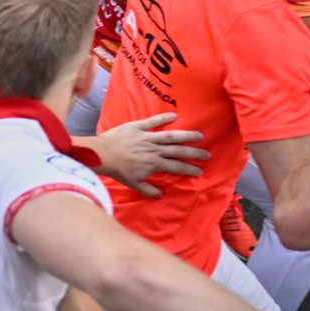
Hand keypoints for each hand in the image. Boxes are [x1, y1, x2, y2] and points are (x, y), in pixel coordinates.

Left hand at [94, 112, 208, 197]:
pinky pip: (152, 121)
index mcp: (154, 163)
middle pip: (178, 151)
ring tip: (200, 135)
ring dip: (186, 135)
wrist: (102, 155)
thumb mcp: (134, 184)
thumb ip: (149, 190)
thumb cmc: (118, 170)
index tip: (200, 171)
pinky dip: (163, 118)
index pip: (176, 167)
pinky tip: (174, 115)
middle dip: (194, 153)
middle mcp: (154, 149)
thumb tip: (161, 194)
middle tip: (207, 154)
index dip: (189, 169)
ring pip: (170, 136)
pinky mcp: (136, 127)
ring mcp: (146, 137)